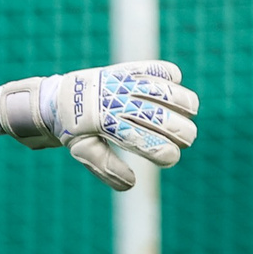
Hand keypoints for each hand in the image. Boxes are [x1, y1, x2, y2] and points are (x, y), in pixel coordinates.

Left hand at [0, 61, 198, 190]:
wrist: (59, 99)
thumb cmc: (75, 130)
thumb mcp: (83, 152)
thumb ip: (106, 168)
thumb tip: (132, 185)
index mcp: (103, 125)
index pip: (139, 140)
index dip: (160, 150)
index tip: (172, 158)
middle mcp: (114, 102)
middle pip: (156, 116)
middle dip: (179, 130)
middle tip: (189, 139)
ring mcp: (121, 84)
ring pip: (159, 90)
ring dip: (181, 100)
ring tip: (192, 110)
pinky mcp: (124, 69)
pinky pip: (152, 68)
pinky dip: (167, 73)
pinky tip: (176, 82)